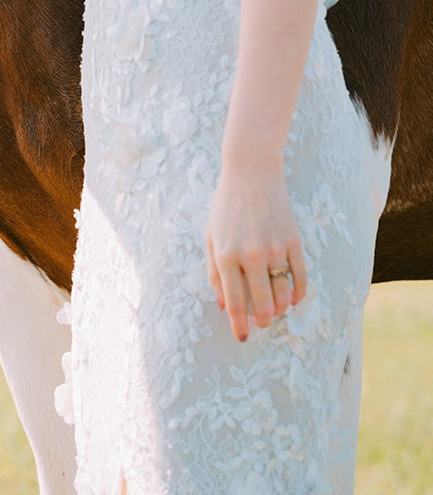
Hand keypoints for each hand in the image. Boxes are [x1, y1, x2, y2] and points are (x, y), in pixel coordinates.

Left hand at [205, 163, 307, 342]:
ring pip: (283, 296)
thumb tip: (224, 306)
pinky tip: (293, 298)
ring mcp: (274, 249)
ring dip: (280, 310)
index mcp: (225, 255)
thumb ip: (215, 273)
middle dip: (262, 321)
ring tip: (275, 311)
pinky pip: (301, 280)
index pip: (234, 302)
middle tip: (261, 324)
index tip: (242, 337)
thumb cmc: (226, 207)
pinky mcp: (294, 242)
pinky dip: (298, 294)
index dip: (239, 324)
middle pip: (262, 305)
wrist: (251, 174)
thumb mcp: (211, 237)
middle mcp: (250, 255)